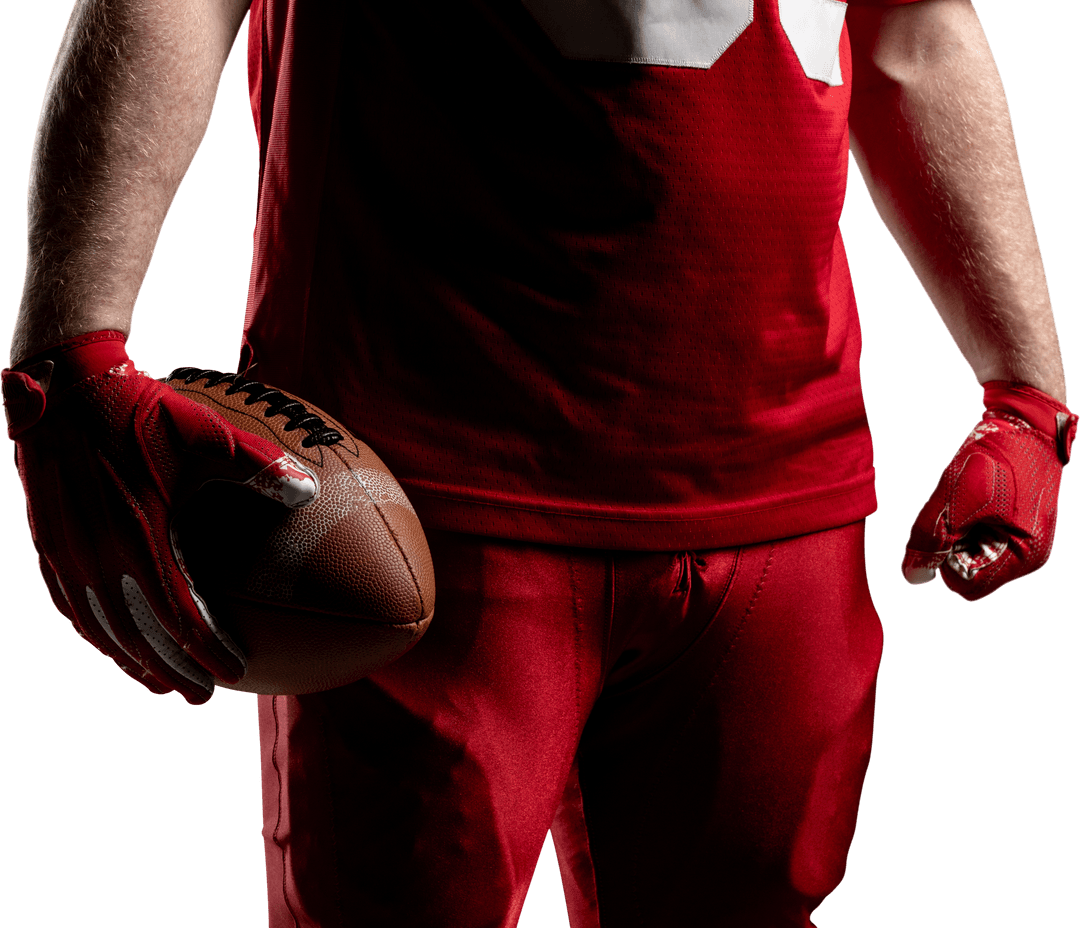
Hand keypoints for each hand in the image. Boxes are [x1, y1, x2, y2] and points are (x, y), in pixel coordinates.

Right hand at [2, 330, 317, 703]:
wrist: (69, 389)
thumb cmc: (146, 411)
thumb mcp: (210, 434)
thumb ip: (262, 467)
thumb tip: (310, 492)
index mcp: (144, 535)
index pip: (180, 615)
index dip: (207, 651)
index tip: (235, 675)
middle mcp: (101, 555)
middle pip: (139, 636)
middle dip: (173, 670)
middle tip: (203, 696)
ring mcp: (70, 554)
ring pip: (101, 629)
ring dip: (132, 661)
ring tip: (162, 684)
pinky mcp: (48, 545)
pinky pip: (70, 606)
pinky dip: (94, 634)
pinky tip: (111, 645)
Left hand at [901, 382, 1077, 601]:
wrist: (1024, 426)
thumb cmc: (993, 458)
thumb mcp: (952, 497)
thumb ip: (929, 538)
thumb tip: (912, 577)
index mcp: (1023, 556)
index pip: (966, 585)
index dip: (944, 559)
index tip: (947, 525)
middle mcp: (1029, 558)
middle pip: (968, 576)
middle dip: (952, 546)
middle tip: (958, 509)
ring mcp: (1025, 546)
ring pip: (971, 558)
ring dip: (959, 535)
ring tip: (969, 502)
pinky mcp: (1017, 533)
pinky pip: (979, 543)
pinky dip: (968, 526)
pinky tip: (974, 502)